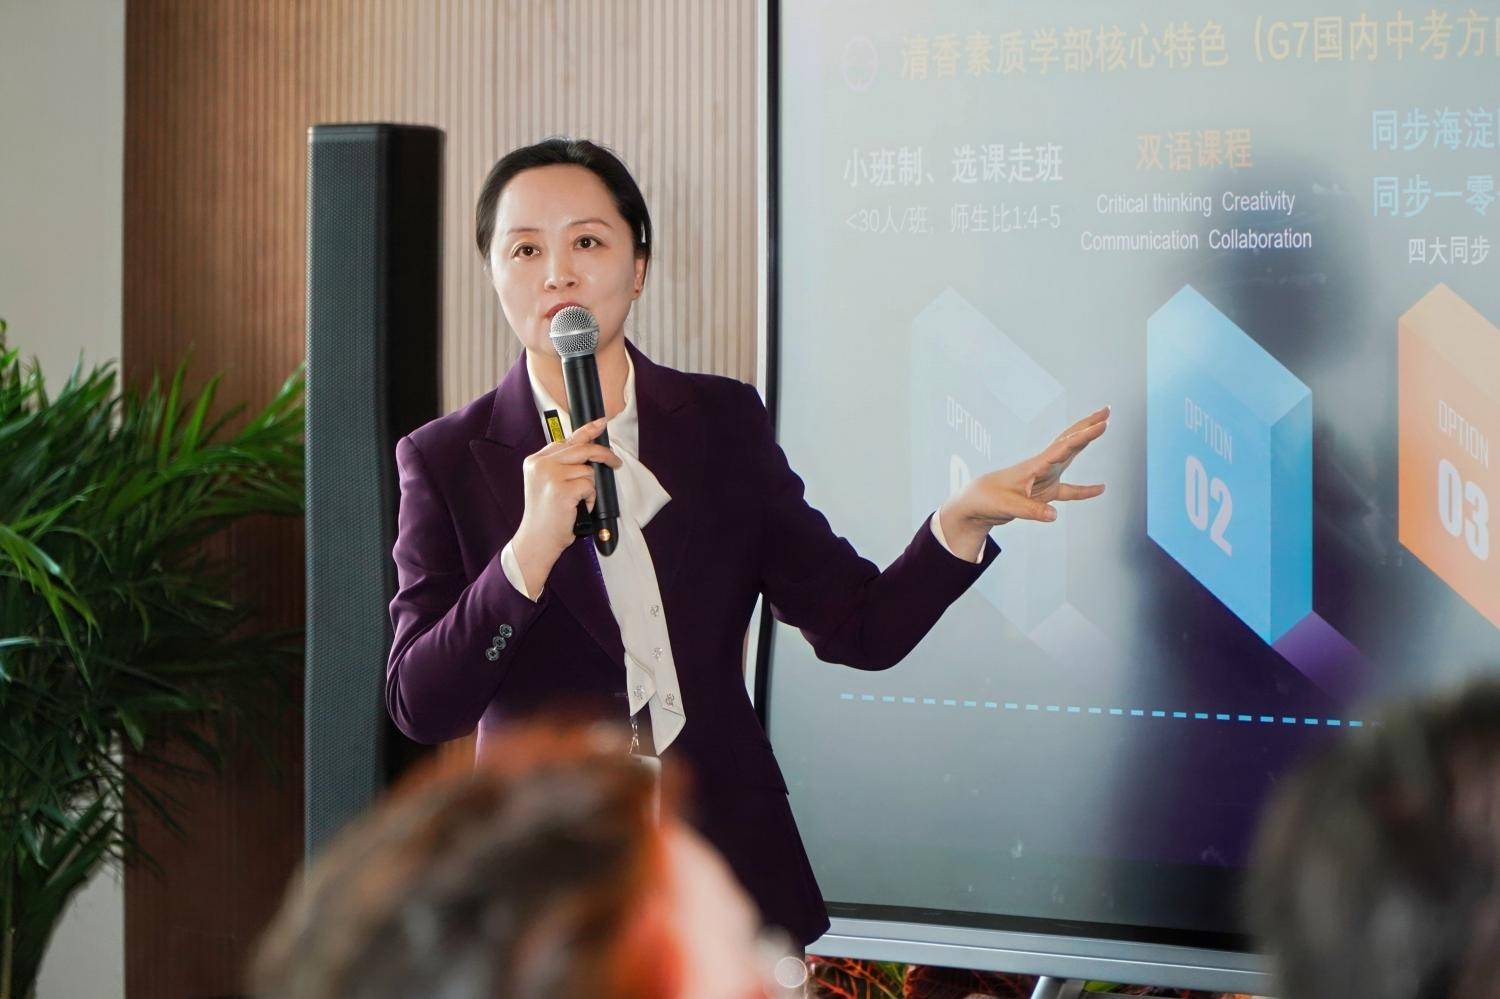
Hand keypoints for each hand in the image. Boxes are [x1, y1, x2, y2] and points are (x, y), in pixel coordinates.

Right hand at [510, 417, 621, 588]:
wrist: (536, 540)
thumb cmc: (546, 516)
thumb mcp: (547, 484)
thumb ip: (562, 466)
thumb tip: (590, 452)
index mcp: (536, 461)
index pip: (567, 440)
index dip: (587, 431)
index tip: (601, 422)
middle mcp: (541, 464)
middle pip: (582, 449)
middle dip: (604, 455)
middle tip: (616, 463)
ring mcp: (550, 476)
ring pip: (589, 471)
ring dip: (590, 489)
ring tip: (576, 502)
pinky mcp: (561, 489)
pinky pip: (590, 487)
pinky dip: (590, 500)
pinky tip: (577, 508)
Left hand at [938, 406, 1109, 555]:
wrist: (976, 502)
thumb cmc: (988, 499)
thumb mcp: (1008, 506)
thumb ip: (1032, 510)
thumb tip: (1054, 515)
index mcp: (1035, 466)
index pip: (1064, 448)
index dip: (1083, 437)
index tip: (1101, 425)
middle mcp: (1043, 466)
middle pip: (1070, 441)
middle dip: (1088, 426)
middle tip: (1106, 411)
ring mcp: (1046, 477)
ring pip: (1071, 455)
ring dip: (1086, 441)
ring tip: (1103, 426)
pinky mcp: (1045, 491)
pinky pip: (1070, 489)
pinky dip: (1085, 490)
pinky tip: (1100, 488)